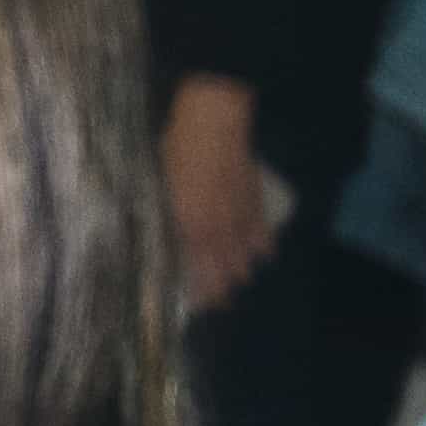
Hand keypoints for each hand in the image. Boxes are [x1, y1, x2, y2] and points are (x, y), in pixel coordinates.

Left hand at [161, 74, 274, 313]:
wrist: (213, 122)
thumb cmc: (177, 147)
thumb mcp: (159, 181)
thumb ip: (165, 209)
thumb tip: (162, 227)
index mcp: (187, 221)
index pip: (195, 263)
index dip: (200, 285)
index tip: (201, 303)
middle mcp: (215, 223)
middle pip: (221, 263)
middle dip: (222, 286)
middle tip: (223, 304)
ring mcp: (237, 210)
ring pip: (242, 249)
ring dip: (242, 268)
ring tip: (241, 282)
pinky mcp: (252, 194)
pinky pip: (260, 226)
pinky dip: (263, 242)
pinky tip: (265, 256)